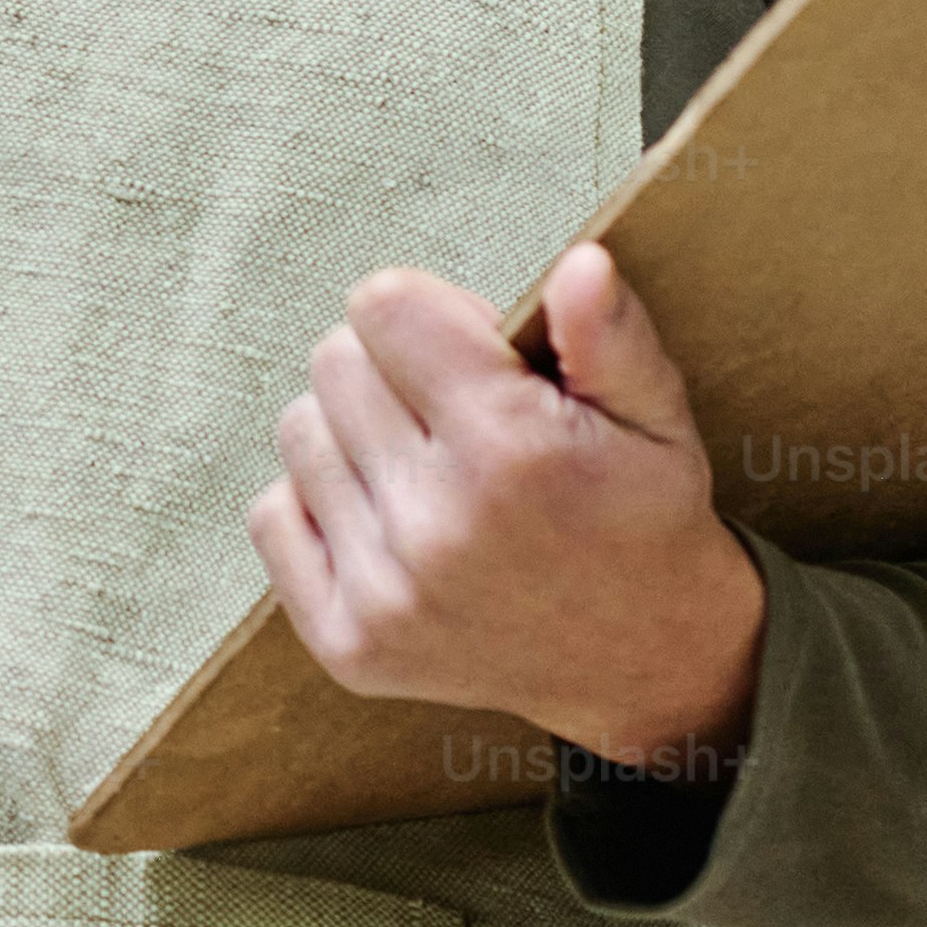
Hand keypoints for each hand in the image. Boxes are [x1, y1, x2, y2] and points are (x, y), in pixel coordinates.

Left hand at [247, 243, 766, 769]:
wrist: (646, 663)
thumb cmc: (640, 517)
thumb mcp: (656, 416)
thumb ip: (610, 333)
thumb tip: (579, 263)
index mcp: (511, 452)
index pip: (382, 305)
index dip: (431, 314)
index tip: (476, 355)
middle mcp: (438, 525)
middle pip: (333, 361)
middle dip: (391, 370)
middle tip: (457, 417)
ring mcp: (386, 593)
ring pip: (300, 433)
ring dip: (353, 436)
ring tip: (428, 471)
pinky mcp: (349, 643)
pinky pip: (270, 516)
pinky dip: (317, 507)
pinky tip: (390, 522)